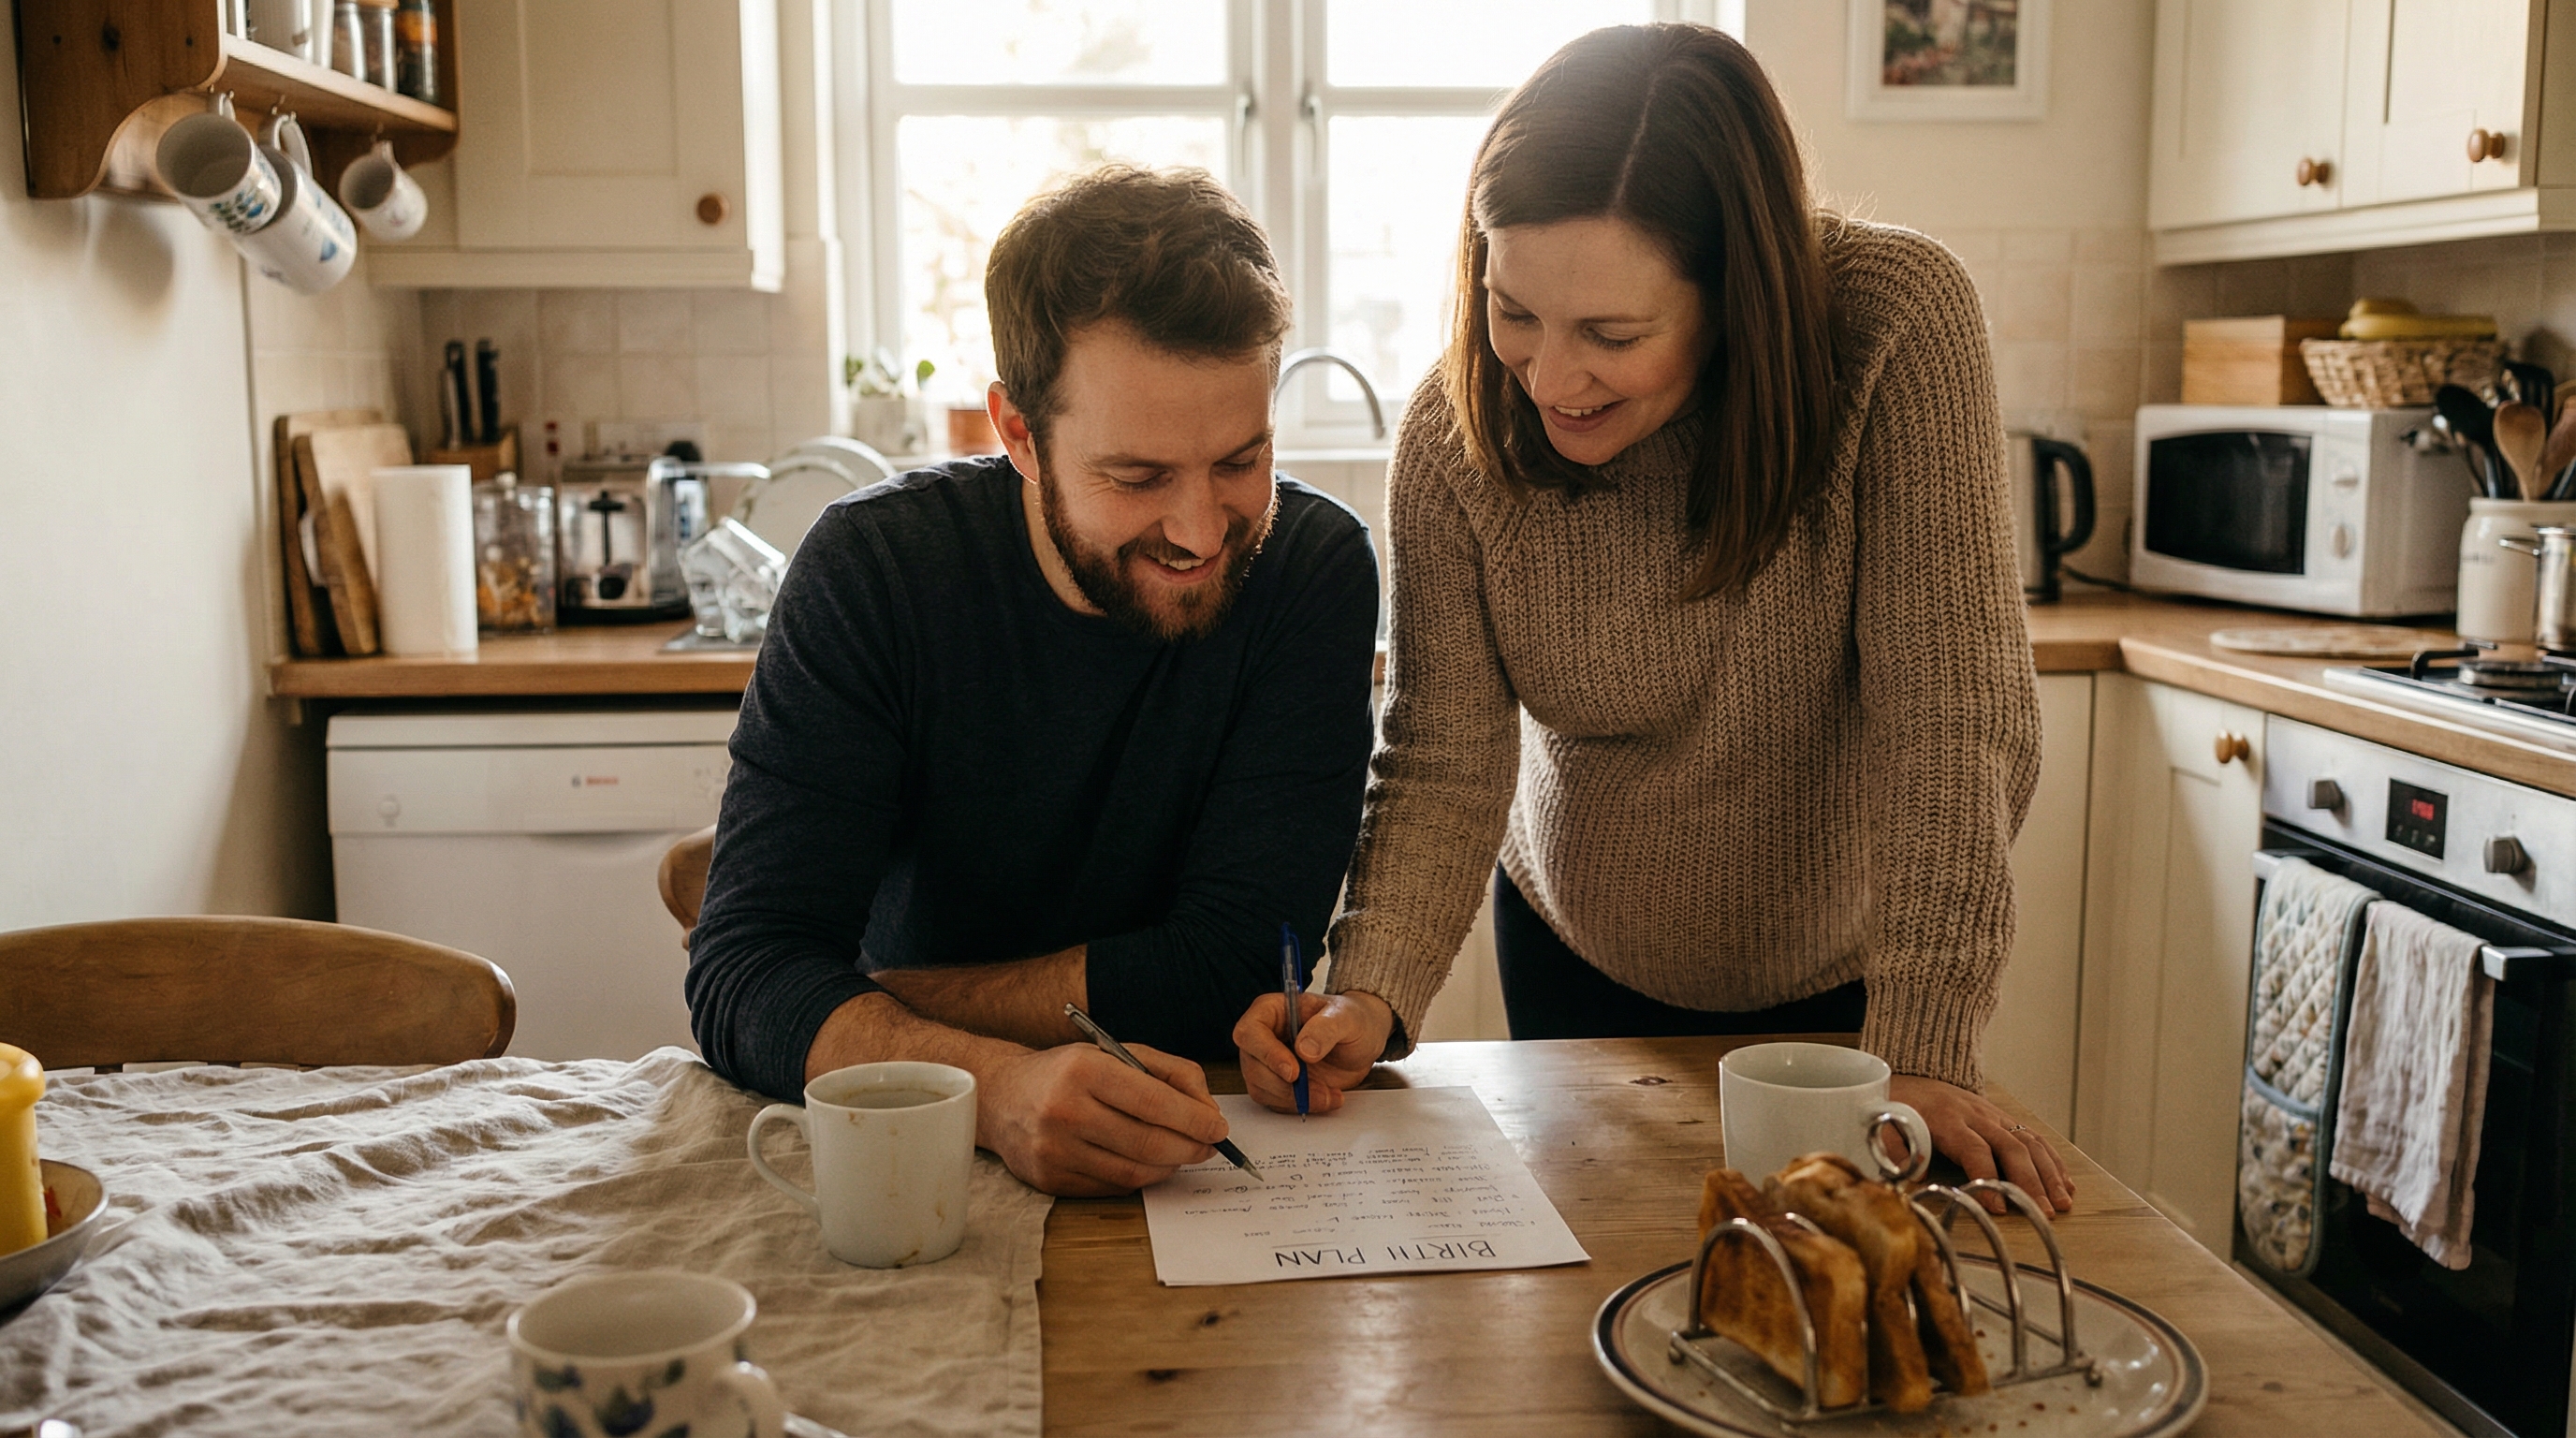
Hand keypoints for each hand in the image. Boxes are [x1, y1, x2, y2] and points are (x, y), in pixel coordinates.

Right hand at [977, 1042, 1229, 1196]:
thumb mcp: (1115, 1053)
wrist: (1001, 1096)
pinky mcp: (1049, 1180)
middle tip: (1209, 1146)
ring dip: (1169, 1167)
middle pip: (1147, 1142)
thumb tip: (1208, 1110)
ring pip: (1133, 1172)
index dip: (1194, 1119)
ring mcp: (1053, 1150)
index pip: (1153, 1102)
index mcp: (1083, 1071)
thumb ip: (1169, 1073)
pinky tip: (1148, 1164)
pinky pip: (1111, 1187)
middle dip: (1190, 1147)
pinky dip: (1140, 1178)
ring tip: (1182, 1154)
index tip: (1219, 1128)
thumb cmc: (1068, 1072)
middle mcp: (1064, 1111)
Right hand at [1233, 990, 1389, 1114]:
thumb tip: (1304, 1050)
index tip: (1294, 1071)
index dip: (1267, 1054)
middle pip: (1253, 1067)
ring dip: (1296, 1099)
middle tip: (1319, 1089)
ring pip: (1262, 1089)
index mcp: (1271, 1010)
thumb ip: (1326, 1028)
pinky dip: (1303, 1105)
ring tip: (1329, 1093)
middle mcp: (1263, 1037)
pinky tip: (1327, 1097)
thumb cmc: (1351, 1019)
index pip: (1249, 1032)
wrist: (1362, 1040)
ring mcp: (1267, 1062)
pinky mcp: (1277, 1084)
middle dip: (1285, 1086)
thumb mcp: (1346, 1017)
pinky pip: (1277, 1102)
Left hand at [1888, 1074, 2073, 1214]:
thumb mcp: (1886, 1124)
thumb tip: (1910, 1177)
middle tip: (2044, 1212)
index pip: (1974, 1150)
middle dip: (2030, 1182)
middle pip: (2011, 1147)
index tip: (1999, 1208)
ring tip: (2062, 1203)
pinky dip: (2052, 1160)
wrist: (1913, 1073)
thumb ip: (1896, 1149)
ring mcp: (1994, 1115)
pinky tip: (2065, 1182)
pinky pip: (2034, 1136)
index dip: (1988, 1179)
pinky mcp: (2004, 1118)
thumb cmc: (1899, 1106)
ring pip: (2029, 1142)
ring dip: (2049, 1173)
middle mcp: (1976, 1115)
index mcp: (1948, 1119)